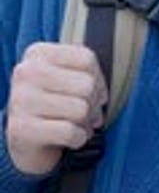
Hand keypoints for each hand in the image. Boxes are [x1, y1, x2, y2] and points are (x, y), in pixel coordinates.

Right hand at [6, 43, 107, 175]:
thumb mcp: (64, 77)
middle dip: (94, 104)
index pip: (87, 59)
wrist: (24, 139)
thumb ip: (85, 72)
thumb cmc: (51, 103)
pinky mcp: (22, 128)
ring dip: (87, 123)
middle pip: (87, 85)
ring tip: (79, 125)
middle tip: (88, 113)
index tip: (93, 93)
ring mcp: (21, 100)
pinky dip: (78, 138)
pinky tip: (71, 138)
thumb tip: (102, 95)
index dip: (99, 80)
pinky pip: (70, 132)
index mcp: (38, 53)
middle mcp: (26, 72)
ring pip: (81, 110)